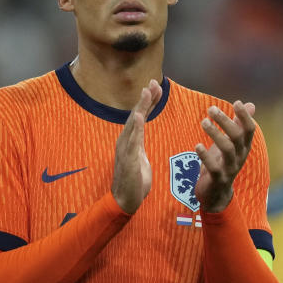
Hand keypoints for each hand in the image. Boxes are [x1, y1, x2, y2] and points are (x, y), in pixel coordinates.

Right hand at [111, 80, 161, 213]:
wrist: (125, 201)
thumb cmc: (134, 181)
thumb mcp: (140, 158)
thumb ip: (139, 144)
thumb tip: (140, 133)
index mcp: (130, 140)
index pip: (140, 116)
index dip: (148, 101)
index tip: (157, 87)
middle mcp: (125, 141)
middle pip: (137, 115)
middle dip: (145, 98)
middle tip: (154, 81)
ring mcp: (125, 150)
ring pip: (134, 124)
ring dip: (141, 107)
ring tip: (147, 92)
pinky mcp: (129, 160)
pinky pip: (132, 141)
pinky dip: (136, 128)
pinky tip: (140, 116)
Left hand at [194, 100, 255, 212]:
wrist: (217, 194)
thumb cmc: (223, 163)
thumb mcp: (231, 143)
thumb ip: (239, 124)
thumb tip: (250, 104)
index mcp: (244, 147)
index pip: (249, 129)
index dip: (244, 116)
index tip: (236, 103)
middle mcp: (240, 156)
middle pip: (237, 136)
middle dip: (225, 121)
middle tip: (211, 108)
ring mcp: (230, 168)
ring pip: (227, 149)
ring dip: (215, 134)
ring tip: (203, 122)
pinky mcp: (218, 179)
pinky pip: (214, 167)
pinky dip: (205, 156)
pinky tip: (197, 145)